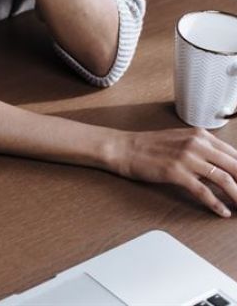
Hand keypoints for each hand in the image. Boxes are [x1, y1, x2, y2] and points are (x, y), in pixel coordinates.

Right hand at [111, 128, 236, 216]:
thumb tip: (224, 167)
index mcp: (200, 135)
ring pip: (224, 180)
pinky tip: (222, 212)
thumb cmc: (148, 146)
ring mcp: (187, 158)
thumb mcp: (180, 140)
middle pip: (235, 167)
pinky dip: (216, 204)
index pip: (235, 155)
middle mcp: (197, 144)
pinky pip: (203, 191)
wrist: (122, 148)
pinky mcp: (176, 173)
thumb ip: (203, 150)